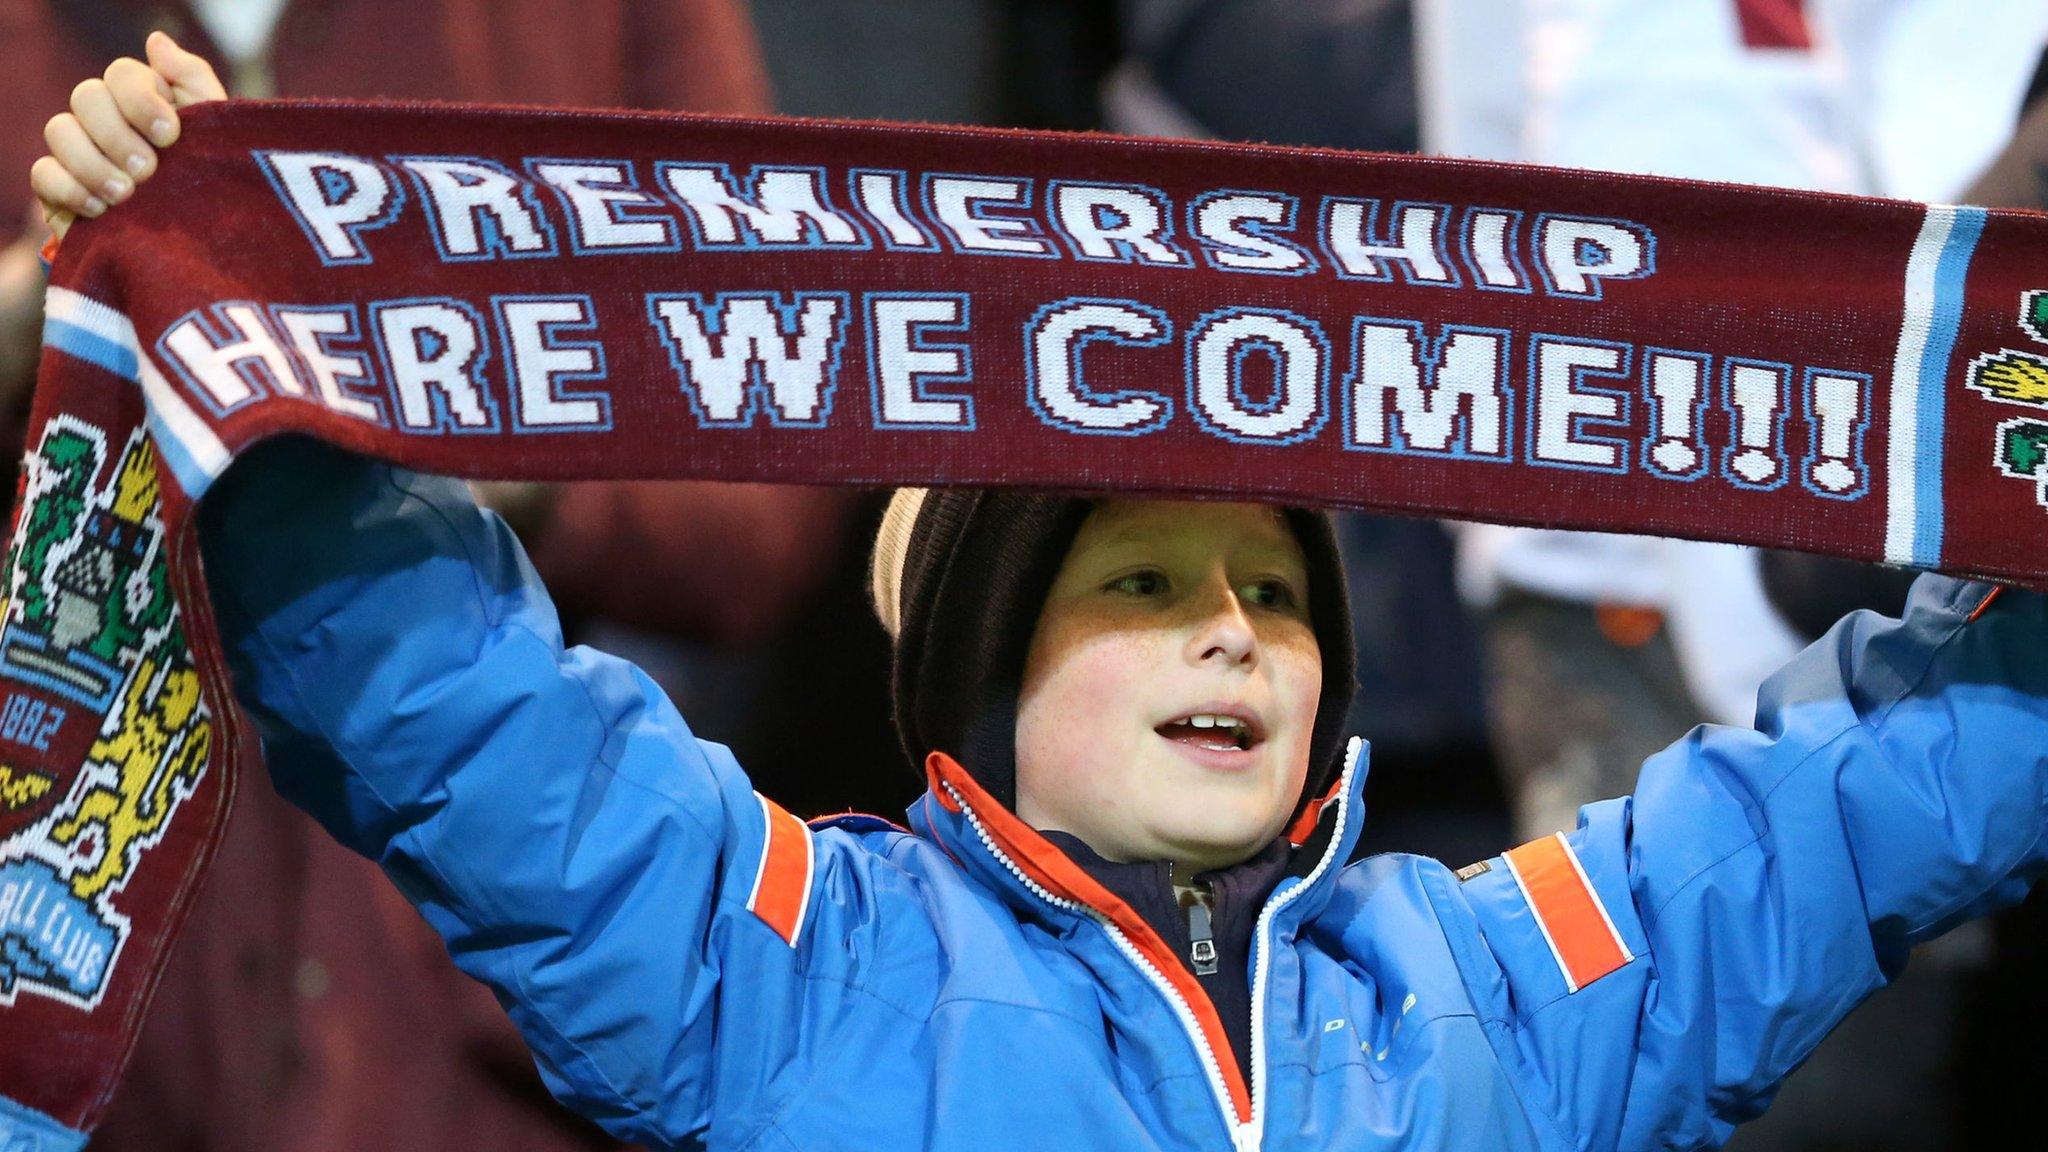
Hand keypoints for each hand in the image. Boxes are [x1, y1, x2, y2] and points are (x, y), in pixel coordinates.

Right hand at [28, 32, 225, 240]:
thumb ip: (192, 80)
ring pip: (59, 131)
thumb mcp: (217, 131)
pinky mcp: (61, 189)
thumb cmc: (211, 181)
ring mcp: (80, 151)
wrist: (203, 247)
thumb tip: (156, 41)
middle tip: (148, 171)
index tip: (171, 135)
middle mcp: (106, 119)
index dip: (142, 100)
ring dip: (93, 163)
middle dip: (118, 135)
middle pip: (86, 97)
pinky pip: (43, 174)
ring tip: (127, 195)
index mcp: (143, 100)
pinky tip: (101, 209)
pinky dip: (70, 189)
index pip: (122, 74)